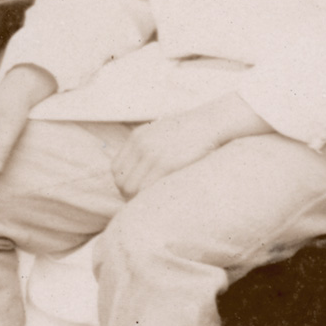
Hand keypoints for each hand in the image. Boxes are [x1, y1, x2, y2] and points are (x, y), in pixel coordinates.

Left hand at [112, 113, 228, 198]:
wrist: (209, 123)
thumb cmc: (189, 133)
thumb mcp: (160, 133)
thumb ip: (145, 148)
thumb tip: (137, 173)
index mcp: (137, 137)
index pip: (116, 168)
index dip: (123, 183)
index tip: (135, 191)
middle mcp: (140, 145)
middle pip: (121, 181)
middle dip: (129, 195)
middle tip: (144, 201)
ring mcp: (152, 154)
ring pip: (131, 188)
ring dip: (139, 198)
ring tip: (153, 201)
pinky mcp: (166, 164)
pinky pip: (148, 188)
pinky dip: (151, 196)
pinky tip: (162, 197)